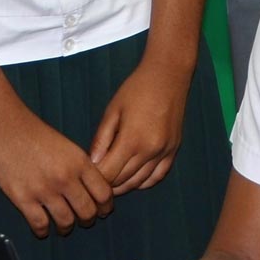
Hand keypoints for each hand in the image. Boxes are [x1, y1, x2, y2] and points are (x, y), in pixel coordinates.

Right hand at [0, 110, 115, 237]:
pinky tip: (43, 230)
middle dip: (88, 219)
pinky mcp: (23, 198)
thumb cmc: (33, 132)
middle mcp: (65, 178)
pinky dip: (43, 231)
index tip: (103, 210)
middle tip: (84, 221)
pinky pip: (40, 224)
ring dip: (67, 228)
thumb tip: (88, 187)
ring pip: (66, 221)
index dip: (105, 206)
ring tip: (64, 227)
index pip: (103, 193)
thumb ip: (79, 166)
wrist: (3, 125)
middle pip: (87, 211)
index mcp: (79, 162)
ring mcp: (44, 190)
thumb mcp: (66, 146)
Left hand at [90, 57, 191, 194]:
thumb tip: (93, 164)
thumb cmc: (136, 89)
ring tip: (110, 181)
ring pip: (140, 182)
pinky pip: (158, 176)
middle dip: (106, 184)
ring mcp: (164, 152)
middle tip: (94, 181)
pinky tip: (132, 178)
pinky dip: (143, 182)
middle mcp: (150, 151)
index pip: (109, 174)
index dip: (95, 178)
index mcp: (132, 140)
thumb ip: (101, 140)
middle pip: (123, 181)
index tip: (85, 176)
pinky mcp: (174, 149)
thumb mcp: (112, 111)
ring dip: (124, 185)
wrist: (168, 74)